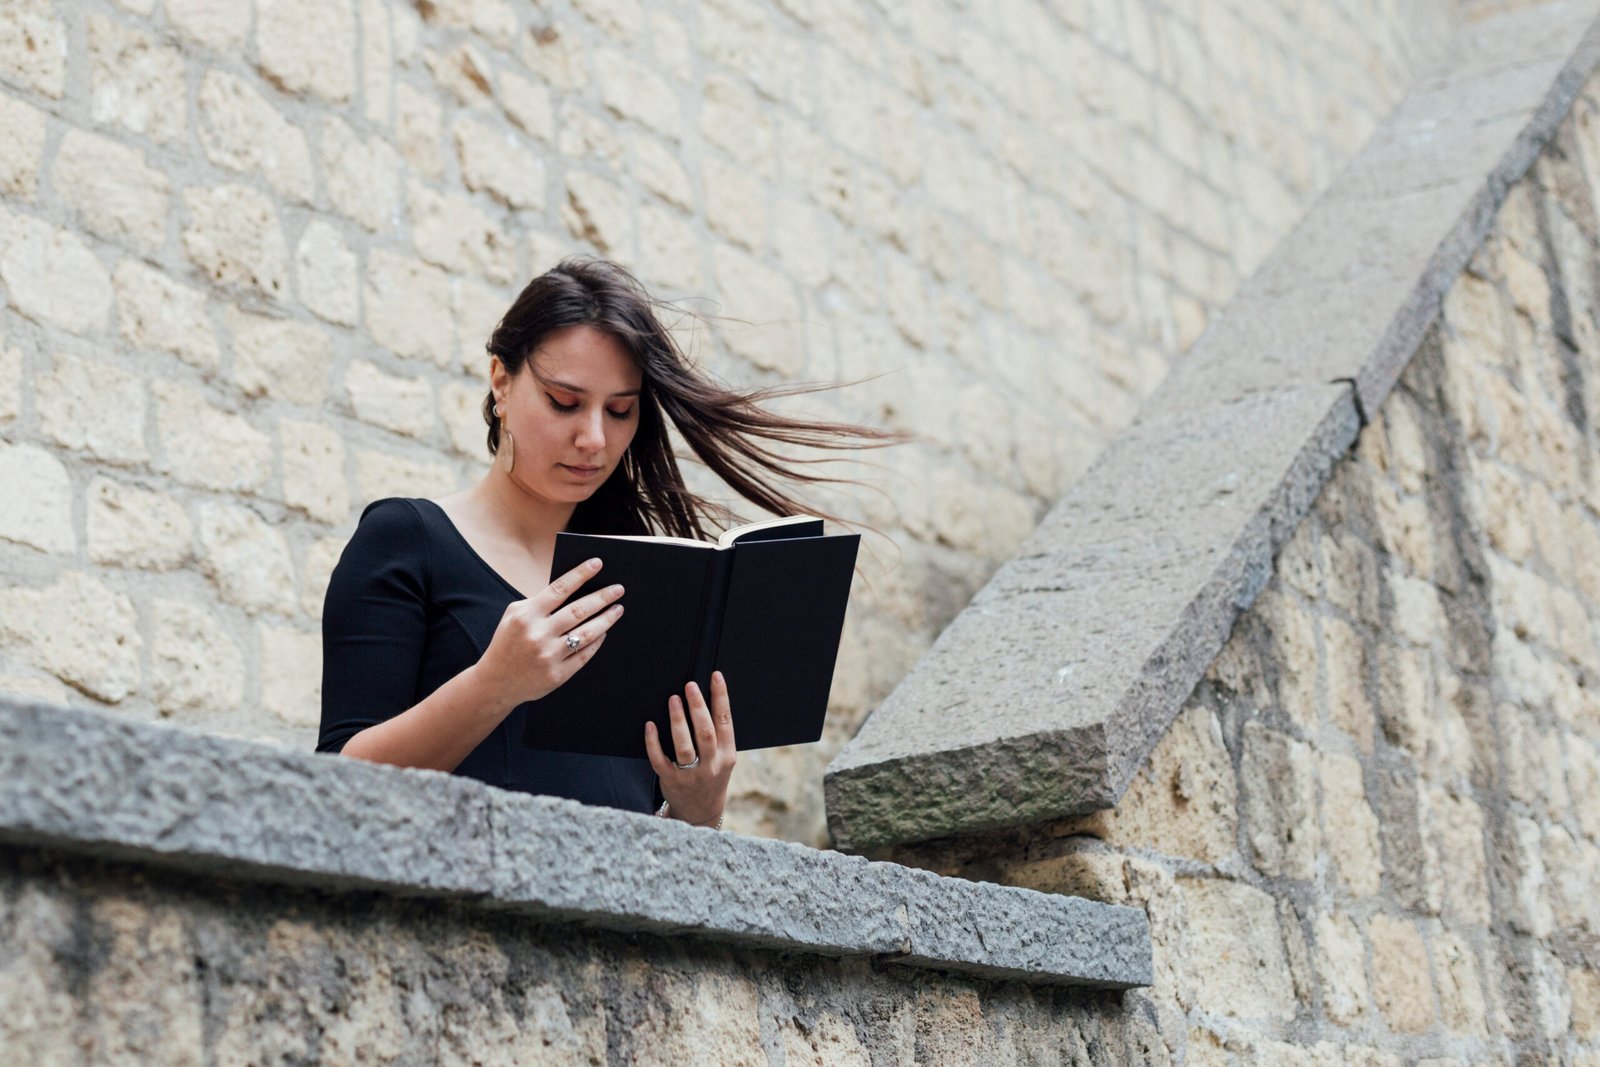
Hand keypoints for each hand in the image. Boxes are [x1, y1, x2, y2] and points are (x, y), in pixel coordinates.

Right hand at [474, 557, 624, 708]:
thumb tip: (573, 589)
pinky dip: (596, 642)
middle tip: (619, 589)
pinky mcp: (557, 675)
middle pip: (578, 610)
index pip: (559, 589)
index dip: (580, 574)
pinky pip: (584, 655)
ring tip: (618, 609)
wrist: (495, 682)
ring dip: (606, 619)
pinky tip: (604, 632)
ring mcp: (548, 656)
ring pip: (586, 633)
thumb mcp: (514, 616)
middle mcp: (538, 634)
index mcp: (526, 615)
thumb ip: (538, 602)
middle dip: (602, 597)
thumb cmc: (507, 643)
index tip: (598, 563)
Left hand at [645, 671, 735, 827]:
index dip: (721, 697)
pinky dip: (654, 742)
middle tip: (690, 686)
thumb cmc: (711, 776)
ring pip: (684, 746)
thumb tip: (704, 699)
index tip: (715, 676)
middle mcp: (711, 765)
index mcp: (726, 755)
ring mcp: (690, 775)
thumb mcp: (723, 758)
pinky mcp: (671, 781)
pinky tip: (650, 726)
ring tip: (673, 700)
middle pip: (705, 732)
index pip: (725, 722)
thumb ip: (717, 735)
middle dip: (698, 707)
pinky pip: (660, 759)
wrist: (700, 811)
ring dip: (678, 721)